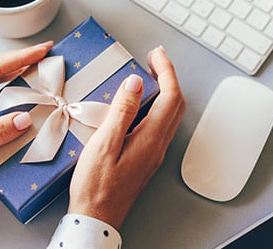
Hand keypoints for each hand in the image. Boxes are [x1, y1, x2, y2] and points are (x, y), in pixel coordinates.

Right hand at [68, 46, 185, 228]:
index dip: (166, 71)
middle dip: (169, 77)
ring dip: (165, 90)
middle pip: (176, 104)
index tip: (156, 54)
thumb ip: (122, 112)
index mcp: (150, 139)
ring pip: (171, 115)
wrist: (97, 218)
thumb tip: (135, 83)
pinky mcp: (146, 158)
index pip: (170, 96)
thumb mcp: (104, 145)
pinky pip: (160, 125)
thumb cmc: (95, 186)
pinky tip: (141, 103)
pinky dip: (157, 105)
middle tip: (154, 59)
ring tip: (149, 75)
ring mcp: (153, 153)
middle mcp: (158, 145)